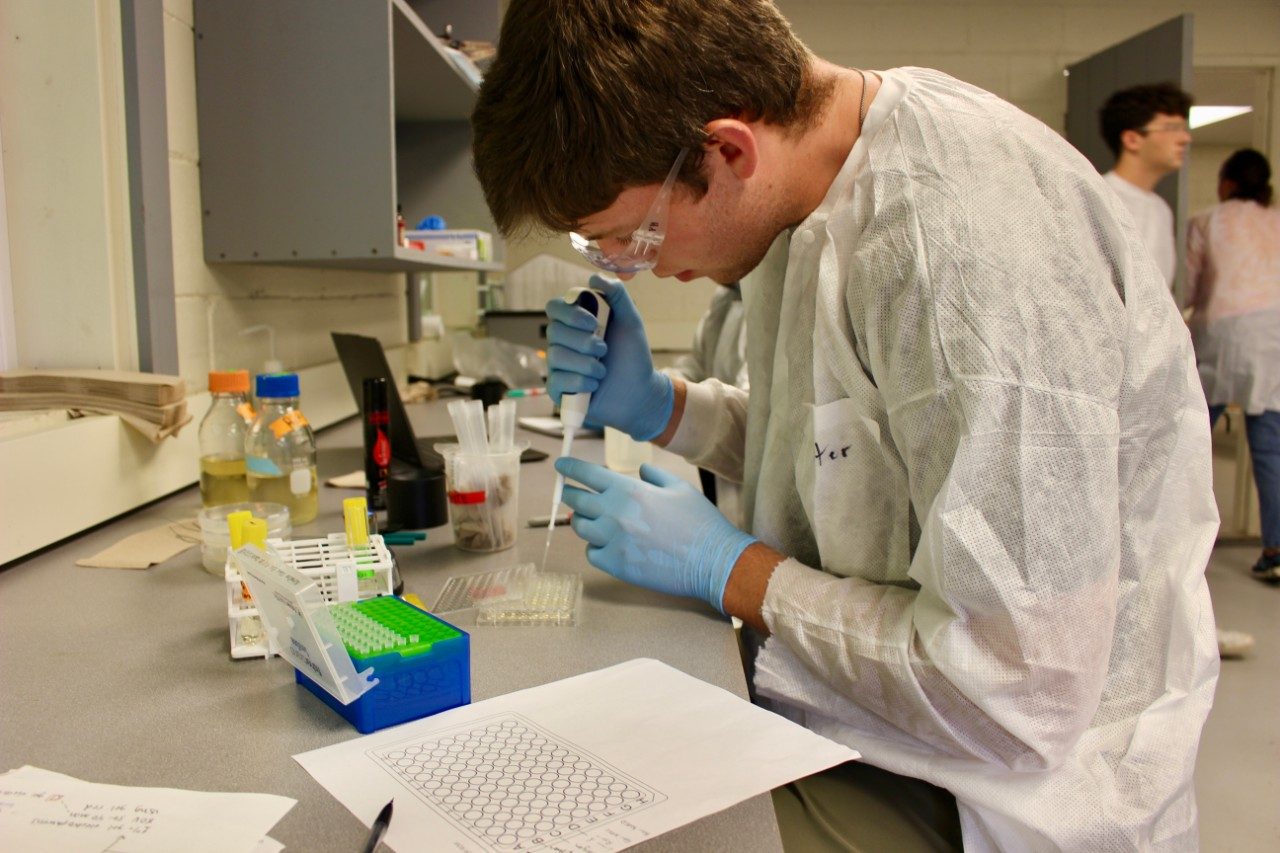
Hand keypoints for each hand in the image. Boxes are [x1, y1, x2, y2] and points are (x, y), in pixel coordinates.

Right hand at [545, 274, 673, 440]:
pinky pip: (556, 381)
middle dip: (584, 342)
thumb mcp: (630, 321)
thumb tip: (594, 277)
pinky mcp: (558, 389)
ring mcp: (559, 366)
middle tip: (604, 349)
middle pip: (553, 331)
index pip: (554, 307)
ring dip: (586, 364)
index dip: (570, 314)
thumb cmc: (633, 356)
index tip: (593, 323)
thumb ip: (616, 295)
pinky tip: (594, 386)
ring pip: (556, 356)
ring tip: (603, 371)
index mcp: (576, 322)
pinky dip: (580, 382)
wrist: (640, 393)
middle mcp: (564, 341)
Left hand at [555, 457, 755, 612]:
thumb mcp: (679, 487)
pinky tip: (606, 545)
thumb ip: (654, 475)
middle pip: (576, 501)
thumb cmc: (700, 522)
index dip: (569, 468)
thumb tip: (640, 470)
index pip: (586, 474)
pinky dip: (595, 548)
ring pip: (580, 528)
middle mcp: (615, 513)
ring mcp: (613, 541)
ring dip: (583, 522)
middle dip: (570, 494)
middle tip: (570, 493)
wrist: (712, 561)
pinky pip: (591, 553)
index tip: (560, 466)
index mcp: (629, 490)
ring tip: (592, 521)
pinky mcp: (616, 565)